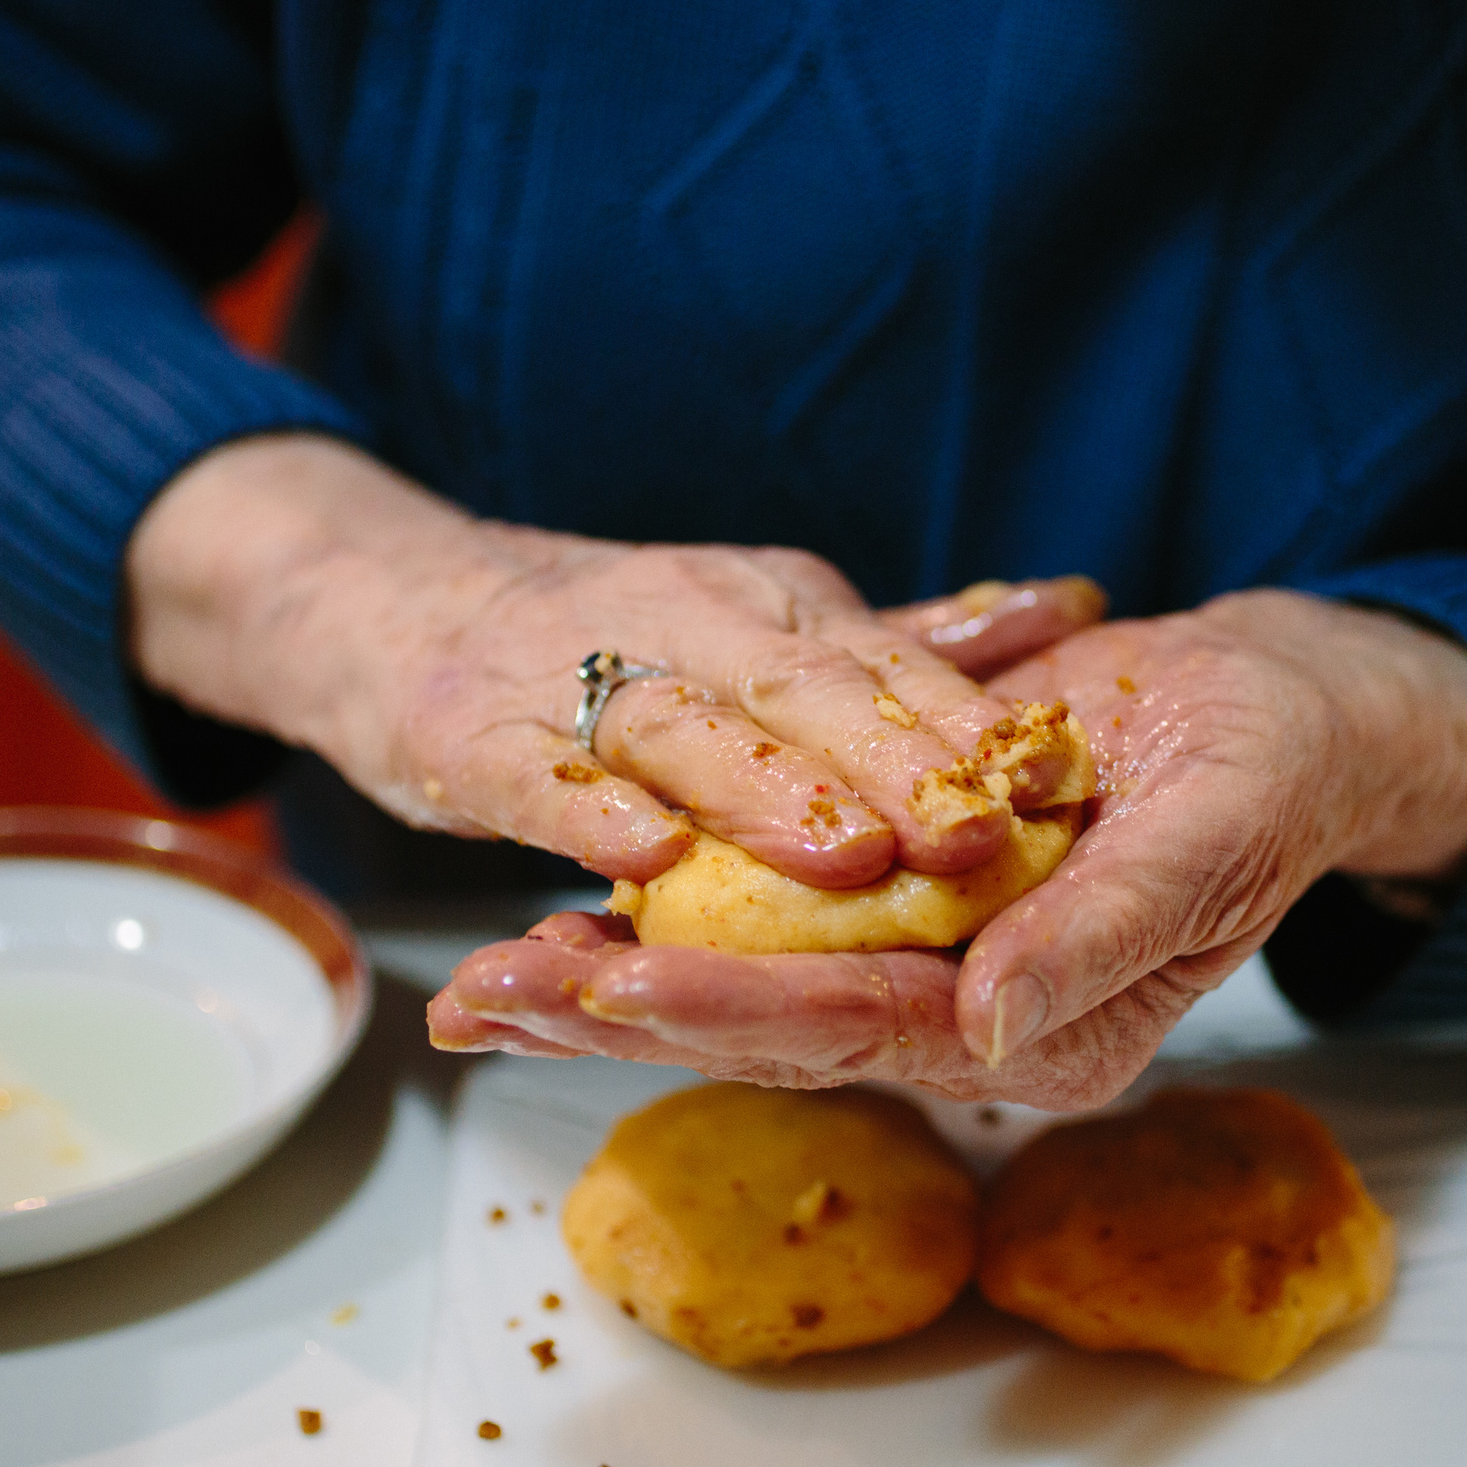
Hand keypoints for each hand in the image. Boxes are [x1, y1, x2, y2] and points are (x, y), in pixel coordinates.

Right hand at [126, 435, 1104, 884]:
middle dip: (894, 761)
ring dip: (764, 793)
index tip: (1054, 783)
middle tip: (975, 835)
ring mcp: (576, 670)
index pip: (886, 662)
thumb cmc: (613, 635)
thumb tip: (1068, 609)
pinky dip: (594, 815)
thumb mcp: (768, 622)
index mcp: (772, 603)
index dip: (968, 724)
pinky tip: (646, 866)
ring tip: (845, 857)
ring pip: (684, 728)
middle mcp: (688, 620)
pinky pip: (544, 775)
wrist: (398, 599)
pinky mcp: (477, 730)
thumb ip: (907, 638)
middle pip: (804, 690)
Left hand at [429, 590, 1466, 1108]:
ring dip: (612, 978)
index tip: (609, 990)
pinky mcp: (890, 894)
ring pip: (743, 983)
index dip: (729, 1011)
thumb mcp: (1210, 839)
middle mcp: (966, 1019)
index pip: (860, 1030)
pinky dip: (662, 908)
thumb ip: (1103, 937)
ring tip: (478, 981)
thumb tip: (991, 1029)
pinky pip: (761, 912)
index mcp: (1042, 1033)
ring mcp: (924, 962)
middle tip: (484, 1000)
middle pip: (769, 1030)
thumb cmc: (1270, 772)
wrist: (1276, 712)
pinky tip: (561, 910)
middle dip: (623, 1016)